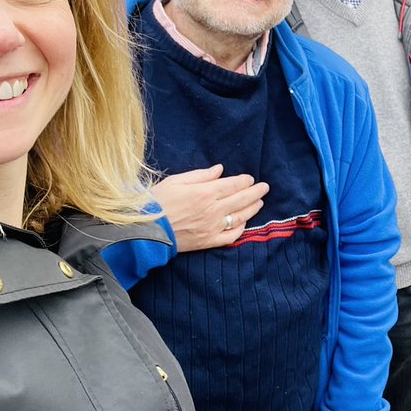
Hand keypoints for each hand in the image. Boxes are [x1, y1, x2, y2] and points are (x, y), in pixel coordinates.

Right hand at [151, 165, 269, 252]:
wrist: (145, 230)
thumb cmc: (157, 201)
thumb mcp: (176, 181)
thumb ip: (201, 175)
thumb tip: (220, 170)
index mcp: (205, 193)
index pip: (233, 185)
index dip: (245, 181)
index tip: (251, 178)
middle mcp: (213, 210)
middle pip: (241, 199)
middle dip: (256, 192)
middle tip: (265, 187)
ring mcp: (212, 227)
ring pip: (240, 216)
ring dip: (252, 208)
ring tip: (260, 202)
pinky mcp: (208, 241)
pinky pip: (231, 236)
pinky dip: (240, 228)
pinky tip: (244, 222)